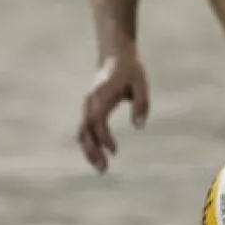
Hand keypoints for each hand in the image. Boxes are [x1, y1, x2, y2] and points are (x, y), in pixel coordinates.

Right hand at [79, 47, 149, 172]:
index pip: (97, 121)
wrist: (115, 55)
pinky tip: (100, 156)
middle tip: (103, 170)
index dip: (104, 138)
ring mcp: (88, 105)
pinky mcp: (90, 109)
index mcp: (101, 96)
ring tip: (101, 168)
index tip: (114, 152)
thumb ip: (141, 104)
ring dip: (89, 151)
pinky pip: (86, 129)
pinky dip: (90, 144)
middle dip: (91, 151)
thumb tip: (138, 126)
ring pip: (82, 132)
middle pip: (84, 130)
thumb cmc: (130, 70)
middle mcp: (90, 102)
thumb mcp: (141, 83)